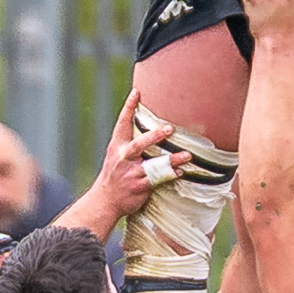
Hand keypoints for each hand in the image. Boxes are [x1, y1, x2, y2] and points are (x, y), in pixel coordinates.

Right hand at [83, 89, 192, 222]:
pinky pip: (158, 180)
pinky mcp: (140, 186)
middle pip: (139, 145)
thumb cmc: (115, 173)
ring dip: (172, 160)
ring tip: (187, 155)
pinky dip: (171, 174)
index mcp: (117, 147)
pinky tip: (181, 172)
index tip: (137, 92)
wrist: (105, 200)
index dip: (129, 108)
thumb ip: (130, 141)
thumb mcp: (116, 154)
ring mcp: (132, 173)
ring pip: (154, 165)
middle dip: (154, 137)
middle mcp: (123, 158)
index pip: (122, 124)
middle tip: (169, 129)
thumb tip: (150, 125)